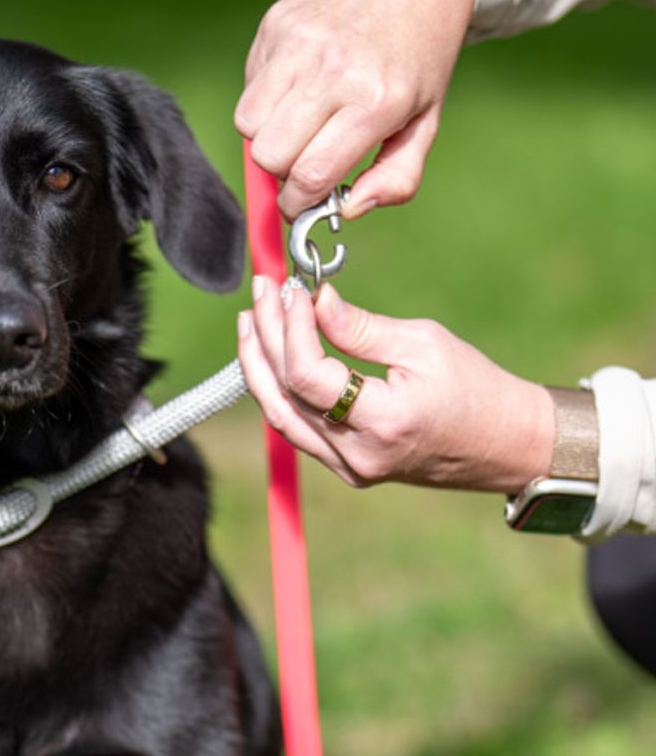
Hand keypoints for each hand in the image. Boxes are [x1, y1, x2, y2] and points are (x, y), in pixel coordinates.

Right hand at [236, 0, 474, 219]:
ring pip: (248, 125)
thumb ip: (396, 178)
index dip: (297, 204)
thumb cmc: (419, 54)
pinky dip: (264, 101)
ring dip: (267, 137)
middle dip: (281, 172)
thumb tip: (350, 210)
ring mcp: (299, 44)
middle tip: (301, 162)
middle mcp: (334, 71)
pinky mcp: (276, 26)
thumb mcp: (425, 122)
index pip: (310, 175)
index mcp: (376, 101)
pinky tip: (295, 87)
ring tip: (297, 124)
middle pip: (269, 156)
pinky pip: (249, 87)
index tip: (300, 205)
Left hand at [236, 277, 553, 491]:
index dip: (291, 329)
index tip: (293, 290)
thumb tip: (313, 300)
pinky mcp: (345, 466)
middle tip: (262, 293)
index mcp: (383, 422)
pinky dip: (278, 388)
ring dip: (259, 366)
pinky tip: (270, 354)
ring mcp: (347, 467)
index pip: (309, 377)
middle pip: (285, 395)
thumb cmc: (475, 388)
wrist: (506, 444)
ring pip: (280, 416)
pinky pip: (296, 427)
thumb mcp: (423, 344)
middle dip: (265, 339)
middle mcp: (357, 454)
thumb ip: (361, 328)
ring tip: (251, 321)